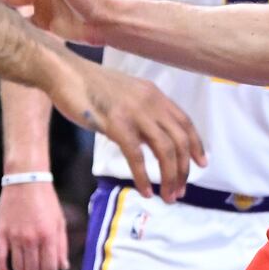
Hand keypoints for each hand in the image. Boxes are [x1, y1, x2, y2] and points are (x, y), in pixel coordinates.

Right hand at [0, 181, 66, 269]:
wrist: (27, 182)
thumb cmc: (46, 201)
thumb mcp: (59, 221)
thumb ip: (61, 244)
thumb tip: (63, 266)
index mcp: (49, 235)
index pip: (49, 266)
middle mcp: (32, 238)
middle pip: (33, 269)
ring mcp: (15, 237)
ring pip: (17, 267)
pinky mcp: (2, 233)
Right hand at [42, 54, 205, 200]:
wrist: (67, 73)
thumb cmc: (92, 87)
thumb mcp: (127, 96)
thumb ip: (142, 114)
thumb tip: (150, 139)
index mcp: (156, 95)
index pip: (185, 122)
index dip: (196, 145)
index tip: (201, 163)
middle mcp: (152, 102)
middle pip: (179, 140)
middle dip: (183, 169)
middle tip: (180, 191)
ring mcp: (135, 113)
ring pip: (164, 149)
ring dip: (169, 176)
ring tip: (168, 196)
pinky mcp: (116, 124)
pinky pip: (137, 155)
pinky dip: (144, 177)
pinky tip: (145, 191)